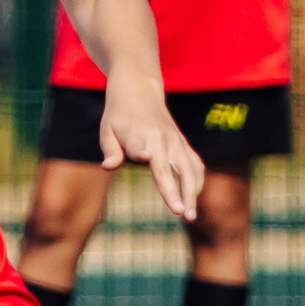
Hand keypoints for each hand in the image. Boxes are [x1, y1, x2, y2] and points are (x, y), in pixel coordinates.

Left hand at [100, 77, 203, 220]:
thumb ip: (110, 149)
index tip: (146, 158)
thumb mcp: (107, 129)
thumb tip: (108, 166)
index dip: (142, 153)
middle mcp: (162, 138)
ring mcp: (176, 141)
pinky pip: (195, 164)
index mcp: (140, 134)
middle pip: (173, 168)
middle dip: (178, 191)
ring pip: (191, 169)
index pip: (141, 149)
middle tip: (181, 213)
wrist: (138, 90)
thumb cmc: (118, 115)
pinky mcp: (183, 143)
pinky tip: (194, 198)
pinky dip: (197, 181)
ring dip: (193, 192)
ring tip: (191, 215)